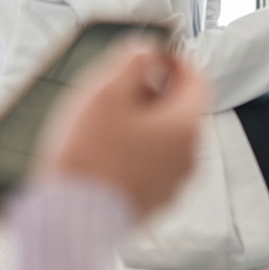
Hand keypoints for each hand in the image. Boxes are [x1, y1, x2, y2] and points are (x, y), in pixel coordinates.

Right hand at [42, 40, 206, 216]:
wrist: (70, 219)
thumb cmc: (86, 158)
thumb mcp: (105, 93)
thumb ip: (132, 61)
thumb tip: (148, 50)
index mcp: (185, 126)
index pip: (198, 79)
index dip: (174, 61)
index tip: (152, 56)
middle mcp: (189, 156)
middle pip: (182, 109)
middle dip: (155, 92)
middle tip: (120, 88)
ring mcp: (174, 182)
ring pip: (168, 138)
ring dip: (145, 122)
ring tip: (108, 121)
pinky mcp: (155, 200)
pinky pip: (154, 164)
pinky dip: (138, 150)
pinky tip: (107, 151)